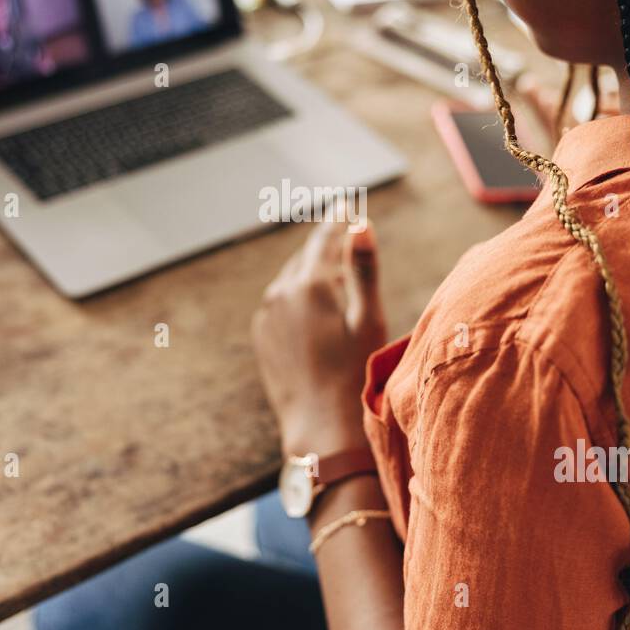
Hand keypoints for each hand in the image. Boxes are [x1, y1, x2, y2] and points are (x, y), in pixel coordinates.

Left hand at [251, 216, 387, 457]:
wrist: (319, 427)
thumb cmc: (353, 374)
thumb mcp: (366, 320)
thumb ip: (363, 269)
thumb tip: (360, 224)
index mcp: (309, 285)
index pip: (325, 239)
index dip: (339, 219)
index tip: (346, 202)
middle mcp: (281, 293)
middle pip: (307, 257)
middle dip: (325, 244)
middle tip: (342, 226)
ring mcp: (267, 314)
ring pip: (292, 279)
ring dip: (311, 271)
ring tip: (331, 267)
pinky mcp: (262, 335)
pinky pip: (281, 303)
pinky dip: (297, 295)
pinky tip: (313, 305)